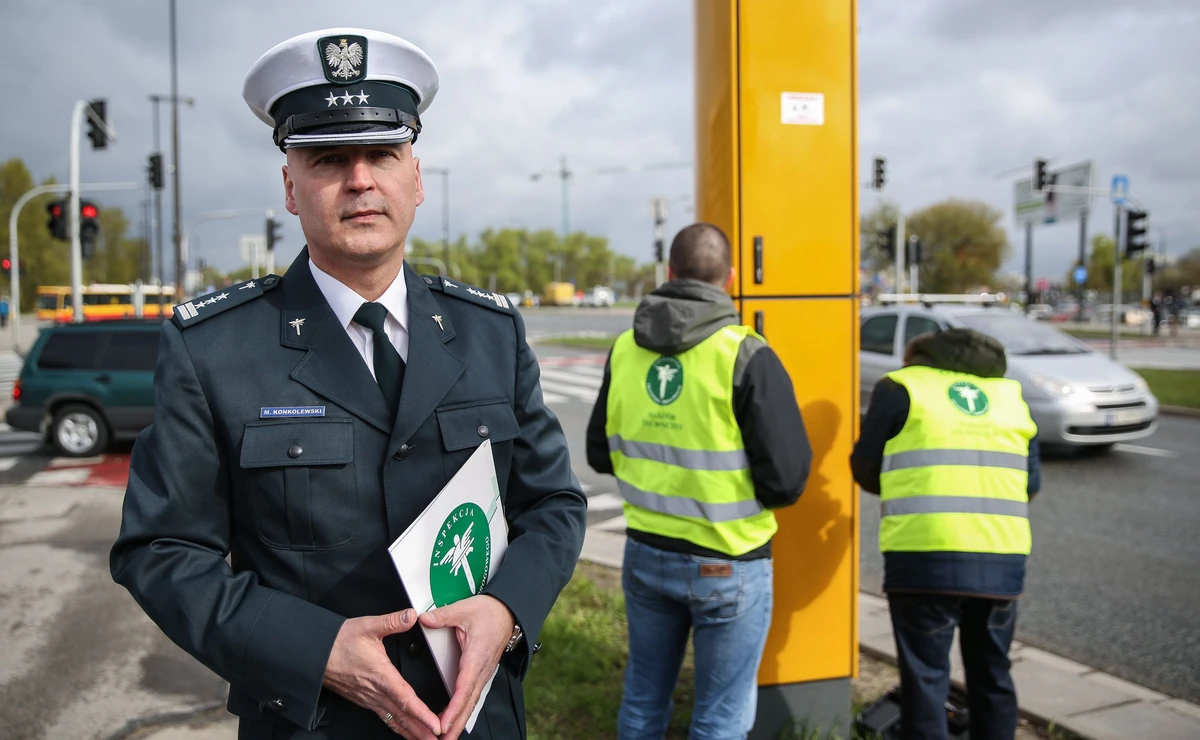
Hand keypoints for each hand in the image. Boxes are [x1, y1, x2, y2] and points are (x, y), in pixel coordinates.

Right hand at [322, 609, 440, 738]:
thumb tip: (411, 615)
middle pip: (404, 717)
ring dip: (412, 733)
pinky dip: (399, 727)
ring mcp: (369, 699)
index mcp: (381, 674)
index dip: (423, 714)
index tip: (436, 725)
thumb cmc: (339, 641)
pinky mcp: (364, 700)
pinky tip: (407, 732)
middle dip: (423, 731)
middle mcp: (376, 691)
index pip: (406, 699)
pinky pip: (385, 718)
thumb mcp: (368, 626)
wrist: (315, 653)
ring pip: (395, 720)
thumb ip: (392, 621)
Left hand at [418, 595, 515, 739]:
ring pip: (471, 702)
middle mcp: (481, 669)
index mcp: (475, 656)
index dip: (454, 708)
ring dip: (459, 721)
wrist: (508, 612)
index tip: (443, 724)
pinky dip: (463, 711)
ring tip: (447, 738)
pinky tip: (455, 721)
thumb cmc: (489, 612)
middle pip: (468, 703)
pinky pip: (472, 696)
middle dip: (456, 724)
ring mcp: (483, 673)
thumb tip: (424, 619)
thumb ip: (443, 616)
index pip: (464, 688)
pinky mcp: (481, 673)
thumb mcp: (464, 609)